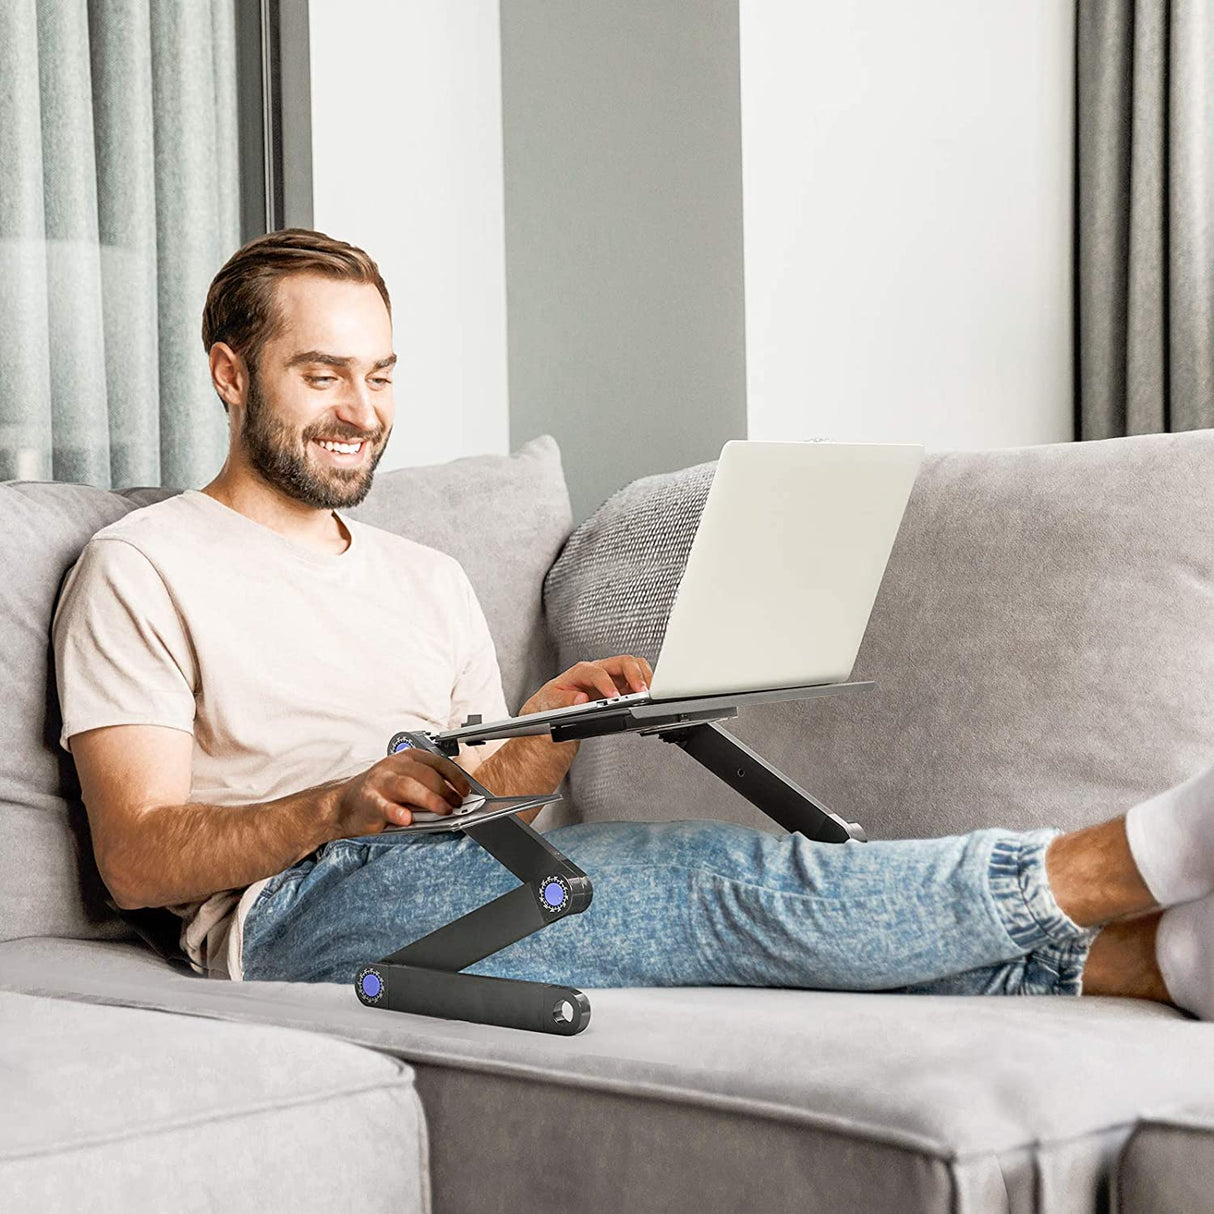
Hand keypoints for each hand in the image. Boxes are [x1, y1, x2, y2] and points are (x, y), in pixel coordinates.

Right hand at [329, 750, 471, 834]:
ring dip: (429, 799)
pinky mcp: (368, 799)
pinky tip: (406, 818)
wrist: (343, 805)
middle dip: (445, 791)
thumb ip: (428, 789)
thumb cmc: (380, 795)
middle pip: (426, 774)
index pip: (438, 763)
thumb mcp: (407, 786)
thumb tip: (455, 802)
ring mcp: (380, 780)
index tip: (465, 791)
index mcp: (408, 758)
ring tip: (443, 811)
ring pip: (408, 786)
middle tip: (456, 806)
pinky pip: (384, 804)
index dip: (455, 777)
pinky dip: (396, 812)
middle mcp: (395, 765)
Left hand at [520, 654, 653, 715]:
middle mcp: (599, 671)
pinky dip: (647, 687)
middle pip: (622, 662)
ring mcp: (612, 679)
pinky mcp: (621, 689)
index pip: (597, 671)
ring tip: (649, 694)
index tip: (613, 696)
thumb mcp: (549, 703)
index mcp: (580, 672)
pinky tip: (648, 698)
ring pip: (634, 668)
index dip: (606, 683)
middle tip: (642, 692)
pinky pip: (639, 682)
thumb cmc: (551, 704)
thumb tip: (580, 699)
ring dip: (644, 679)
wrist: (554, 712)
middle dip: (635, 675)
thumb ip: (563, 701)